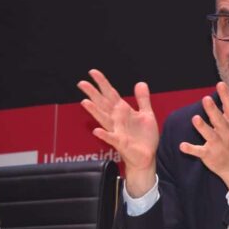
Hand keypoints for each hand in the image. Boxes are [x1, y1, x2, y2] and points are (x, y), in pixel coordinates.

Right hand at [77, 69, 158, 197]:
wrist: (147, 156)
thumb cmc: (144, 137)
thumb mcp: (147, 114)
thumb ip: (142, 99)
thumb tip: (140, 82)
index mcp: (123, 111)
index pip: (111, 94)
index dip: (102, 83)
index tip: (93, 72)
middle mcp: (117, 120)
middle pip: (103, 104)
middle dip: (93, 93)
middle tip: (81, 83)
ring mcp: (117, 131)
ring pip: (104, 119)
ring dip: (95, 111)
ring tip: (85, 102)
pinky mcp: (121, 143)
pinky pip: (111, 138)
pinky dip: (104, 134)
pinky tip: (96, 131)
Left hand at [180, 82, 228, 190]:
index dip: (226, 96)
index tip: (221, 85)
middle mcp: (226, 132)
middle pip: (219, 120)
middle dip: (213, 110)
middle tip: (206, 99)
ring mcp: (217, 144)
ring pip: (209, 134)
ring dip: (202, 127)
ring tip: (195, 119)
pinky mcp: (209, 154)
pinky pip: (199, 151)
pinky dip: (191, 149)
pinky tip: (182, 146)